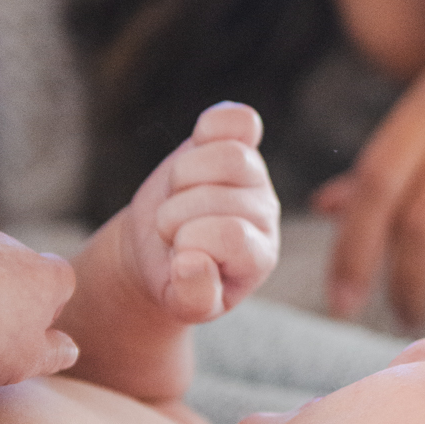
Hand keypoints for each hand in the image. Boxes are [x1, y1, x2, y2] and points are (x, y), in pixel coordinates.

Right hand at [121, 103, 279, 321]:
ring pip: (227, 157)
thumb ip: (192, 297)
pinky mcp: (237, 141)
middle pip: (218, 196)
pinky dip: (212, 126)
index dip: (189, 242)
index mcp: (260, 256)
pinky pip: (238, 119)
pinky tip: (197, 148)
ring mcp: (254, 174)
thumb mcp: (183, 304)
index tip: (177, 257)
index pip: (231, 236)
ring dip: (182, 178)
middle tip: (170, 230)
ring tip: (177, 197)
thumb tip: (190, 261)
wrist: (160, 247)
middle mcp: (264, 213)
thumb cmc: (176, 279)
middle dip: (175, 216)